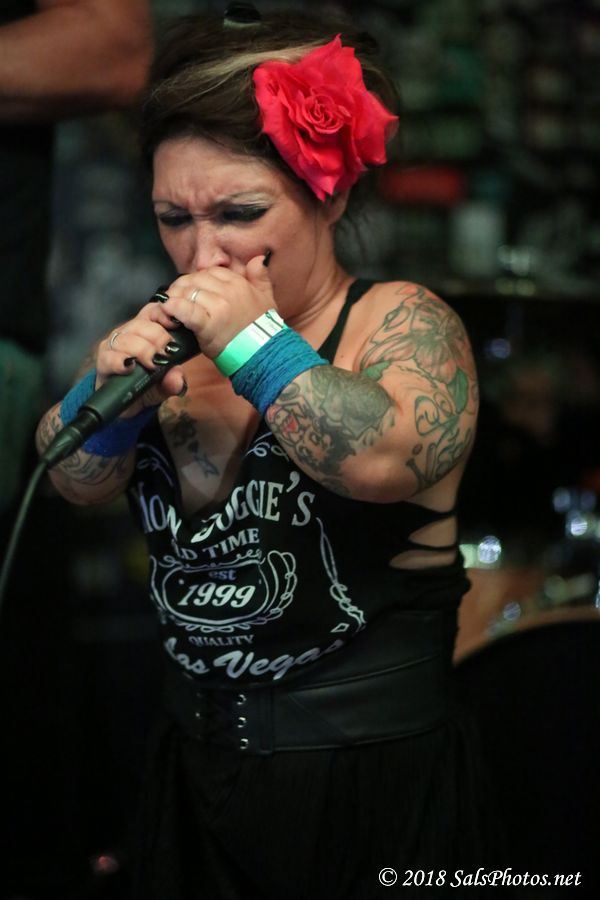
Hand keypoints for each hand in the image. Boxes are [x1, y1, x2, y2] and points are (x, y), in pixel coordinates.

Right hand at [95, 301, 185, 411]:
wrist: (126, 404)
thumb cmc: (146, 386)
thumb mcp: (165, 384)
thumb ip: (173, 380)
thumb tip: (177, 378)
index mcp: (145, 331)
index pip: (153, 312)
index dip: (163, 315)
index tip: (175, 325)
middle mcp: (128, 334)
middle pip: (140, 324)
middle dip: (157, 337)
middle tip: (166, 354)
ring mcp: (113, 346)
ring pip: (126, 339)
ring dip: (142, 350)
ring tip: (153, 364)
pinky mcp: (103, 362)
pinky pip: (110, 357)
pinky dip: (120, 361)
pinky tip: (129, 367)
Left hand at [157, 254, 274, 358]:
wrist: (262, 354)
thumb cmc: (262, 330)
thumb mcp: (267, 299)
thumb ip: (260, 277)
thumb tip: (258, 259)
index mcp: (238, 283)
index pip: (209, 272)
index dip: (196, 280)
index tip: (191, 290)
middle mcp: (228, 291)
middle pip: (195, 280)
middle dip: (181, 287)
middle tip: (175, 298)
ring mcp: (218, 307)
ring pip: (188, 292)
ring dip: (175, 298)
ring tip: (170, 307)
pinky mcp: (208, 324)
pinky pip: (186, 310)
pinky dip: (174, 308)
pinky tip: (168, 310)